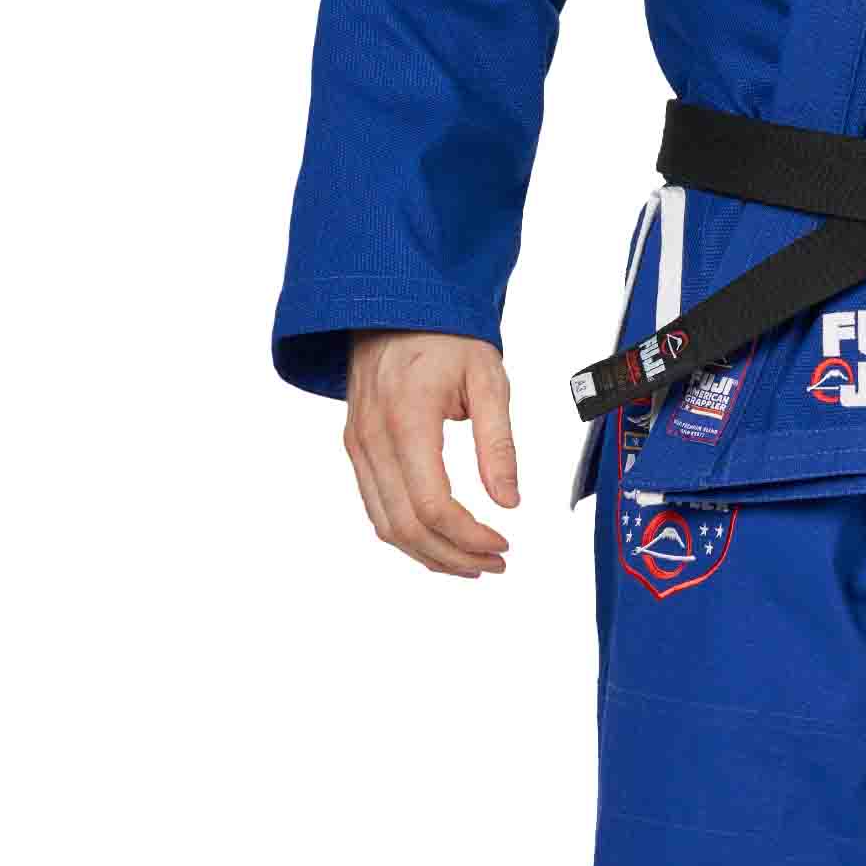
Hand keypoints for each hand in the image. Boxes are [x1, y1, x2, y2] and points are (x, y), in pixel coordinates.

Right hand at [343, 330, 519, 577]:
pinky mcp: (356, 448)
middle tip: (495, 562)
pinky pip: (376, 507)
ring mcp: (358, 445)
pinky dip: (408, 534)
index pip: (432, 504)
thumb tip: (509, 502)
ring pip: (385, 525)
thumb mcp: (488, 379)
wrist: (394, 302)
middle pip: (406, 526)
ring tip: (472, 563)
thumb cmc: (445, 334)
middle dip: (453, 556)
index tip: (503, 543)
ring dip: (429, 554)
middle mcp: (373, 438)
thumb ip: (498, 443)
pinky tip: (440, 541)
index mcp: (407, 418)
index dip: (468, 536)